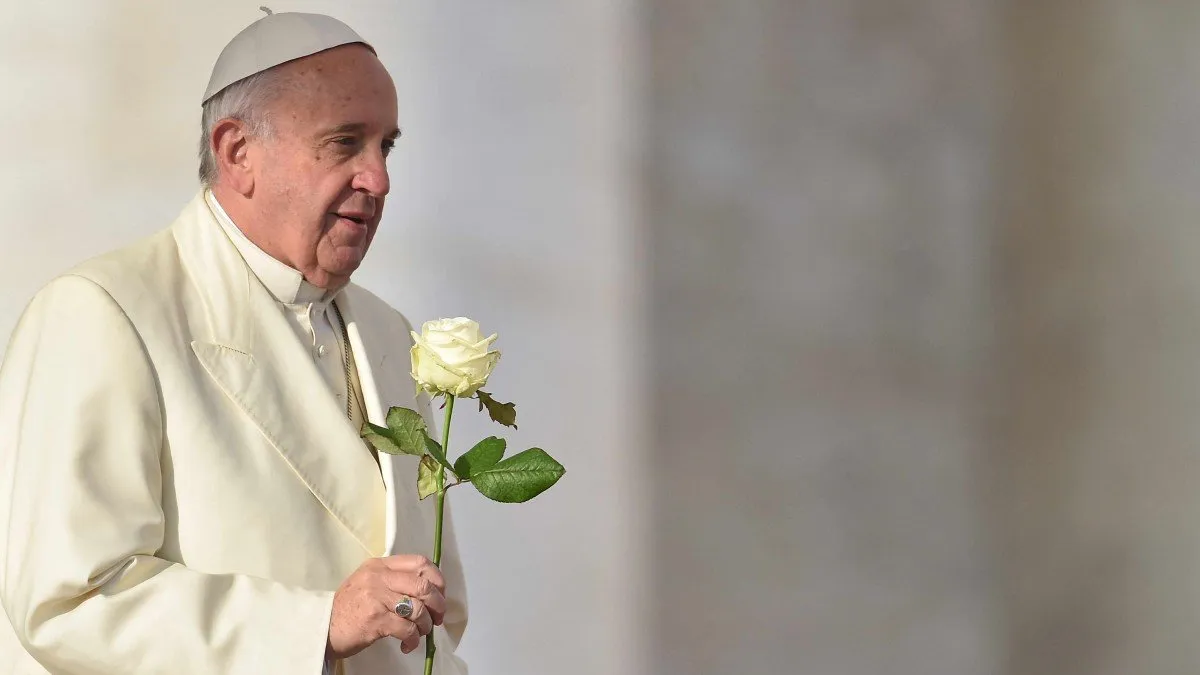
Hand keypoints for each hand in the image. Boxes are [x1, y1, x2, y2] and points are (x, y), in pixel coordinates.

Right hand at [325, 554, 446, 659]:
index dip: (437, 579)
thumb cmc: (348, 607)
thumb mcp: (368, 582)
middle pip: (423, 586)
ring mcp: (377, 597)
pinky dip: (413, 639)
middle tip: (438, 617)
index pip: (419, 563)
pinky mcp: (375, 620)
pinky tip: (408, 644)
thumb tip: (428, 591)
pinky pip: (407, 629)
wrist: (322, 627)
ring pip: (418, 609)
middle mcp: (379, 577)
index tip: (441, 594)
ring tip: (420, 633)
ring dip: (426, 625)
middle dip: (438, 604)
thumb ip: (393, 579)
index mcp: (380, 565)